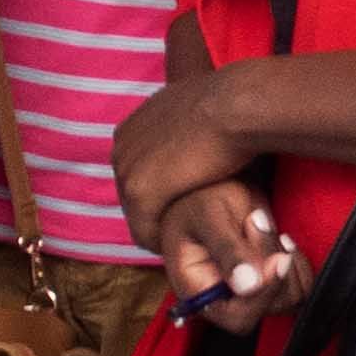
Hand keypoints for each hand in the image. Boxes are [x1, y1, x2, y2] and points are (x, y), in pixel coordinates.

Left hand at [113, 65, 262, 254]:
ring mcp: (127, 169)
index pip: (137, 172)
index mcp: (131, 128)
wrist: (235, 106)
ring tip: (186, 242)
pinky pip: (143, 230)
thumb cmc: (230, 107)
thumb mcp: (196, 112)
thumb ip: (185, 129)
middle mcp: (121, 147)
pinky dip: (160, 243)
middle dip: (156, 212)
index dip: (160, 192)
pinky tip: (183, 248)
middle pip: (132, 194)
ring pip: (136, 215)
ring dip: (159, 229)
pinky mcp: (139, 191)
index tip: (182, 206)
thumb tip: (200, 136)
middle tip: (183, 230)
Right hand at [157, 177, 306, 333]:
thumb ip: (228, 251)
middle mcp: (223, 298)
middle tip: (256, 224)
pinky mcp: (267, 283)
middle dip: (275, 267)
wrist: (210, 183)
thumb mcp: (209, 216)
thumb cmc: (199, 195)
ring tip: (263, 228)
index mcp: (197, 290)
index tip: (277, 259)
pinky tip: (280, 240)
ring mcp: (247, 293)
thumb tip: (248, 286)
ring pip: (289, 298)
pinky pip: (300, 288)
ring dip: (287, 261)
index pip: (237, 317)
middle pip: (268, 308)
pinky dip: (299, 264)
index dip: (262, 296)